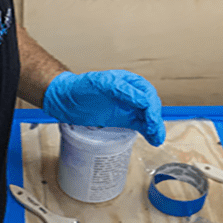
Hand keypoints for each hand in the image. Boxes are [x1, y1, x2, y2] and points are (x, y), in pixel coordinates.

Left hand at [42, 70, 165, 145]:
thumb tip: (143, 100)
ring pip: (148, 117)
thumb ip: (122, 90)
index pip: (146, 93)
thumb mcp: (101, 84)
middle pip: (150, 106)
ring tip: (157, 139)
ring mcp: (127, 108)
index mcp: (128, 82)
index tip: (150, 119)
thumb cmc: (80, 87)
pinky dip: (148, 132)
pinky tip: (154, 140)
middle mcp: (131, 94)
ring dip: (155, 128)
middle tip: (153, 130)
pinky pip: (140, 126)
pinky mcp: (123, 120)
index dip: (151, 106)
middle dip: (154, 118)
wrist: (65, 100)